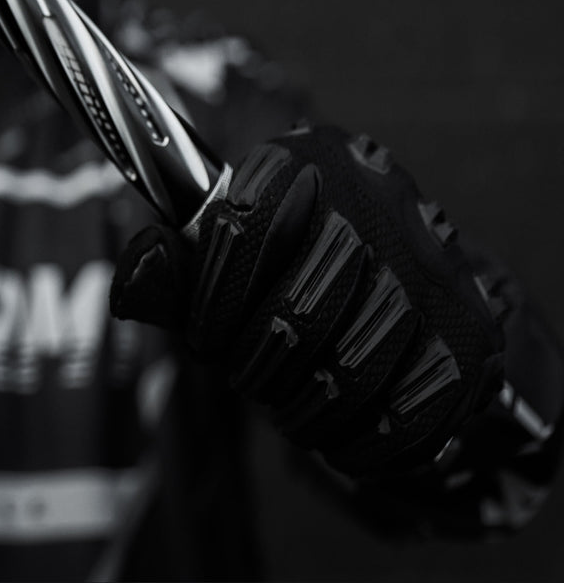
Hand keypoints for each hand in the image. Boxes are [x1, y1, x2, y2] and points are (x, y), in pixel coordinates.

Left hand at [110, 126, 504, 475]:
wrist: (401, 281)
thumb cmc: (285, 266)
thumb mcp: (218, 255)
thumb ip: (167, 268)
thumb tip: (133, 276)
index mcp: (301, 160)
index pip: (240, 227)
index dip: (211, 300)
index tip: (205, 336)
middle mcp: (374, 197)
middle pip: (296, 313)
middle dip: (253, 363)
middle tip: (246, 374)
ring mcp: (431, 265)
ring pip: (349, 370)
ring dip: (301, 409)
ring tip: (286, 403)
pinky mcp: (469, 334)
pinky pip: (404, 415)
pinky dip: (356, 443)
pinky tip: (335, 431)